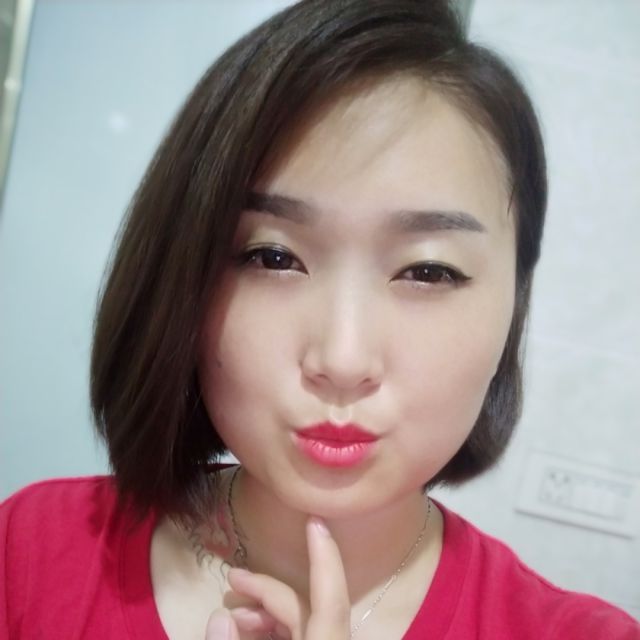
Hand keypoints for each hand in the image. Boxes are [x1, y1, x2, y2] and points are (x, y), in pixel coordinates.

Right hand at [205, 517, 349, 639]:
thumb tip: (219, 616)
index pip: (331, 601)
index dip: (325, 559)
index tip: (315, 521)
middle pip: (305, 607)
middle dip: (268, 590)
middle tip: (233, 580)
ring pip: (304, 619)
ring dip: (268, 609)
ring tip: (235, 612)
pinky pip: (304, 633)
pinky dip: (275, 626)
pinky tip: (249, 626)